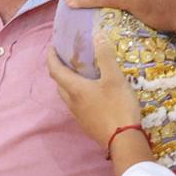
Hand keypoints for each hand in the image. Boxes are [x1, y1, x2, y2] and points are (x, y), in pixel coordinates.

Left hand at [47, 21, 143, 149]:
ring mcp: (78, 115)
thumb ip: (105, 56)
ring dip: (68, 84)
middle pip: (59, 84)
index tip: (52, 47)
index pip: (55, 70)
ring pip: (67, 96)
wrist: (123, 140)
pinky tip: (93, 94)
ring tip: (81, 74)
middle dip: (59, 70)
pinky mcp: (87, 124)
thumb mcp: (114, 78)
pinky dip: (78, 95)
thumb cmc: (117, 107)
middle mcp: (72, 102)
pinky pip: (77, 106)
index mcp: (75, 89)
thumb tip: (97, 35)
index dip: (51, 57)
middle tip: (68, 59)